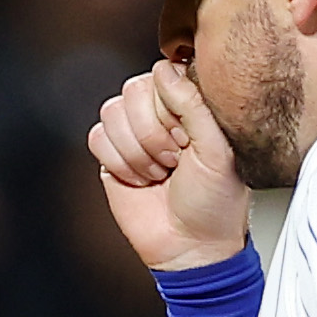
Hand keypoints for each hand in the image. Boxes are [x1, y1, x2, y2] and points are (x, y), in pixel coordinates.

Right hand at [87, 59, 249, 273]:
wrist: (190, 246)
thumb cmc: (214, 202)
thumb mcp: (218, 149)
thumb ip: (195, 104)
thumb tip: (165, 70)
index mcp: (191, 103)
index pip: (164, 74)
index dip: (171, 109)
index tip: (189, 139)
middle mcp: (160, 111)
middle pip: (134, 90)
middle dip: (153, 134)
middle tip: (175, 159)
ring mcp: (134, 131)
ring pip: (112, 112)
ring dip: (137, 152)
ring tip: (159, 171)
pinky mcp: (111, 154)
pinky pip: (97, 138)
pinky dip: (120, 164)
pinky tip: (140, 179)